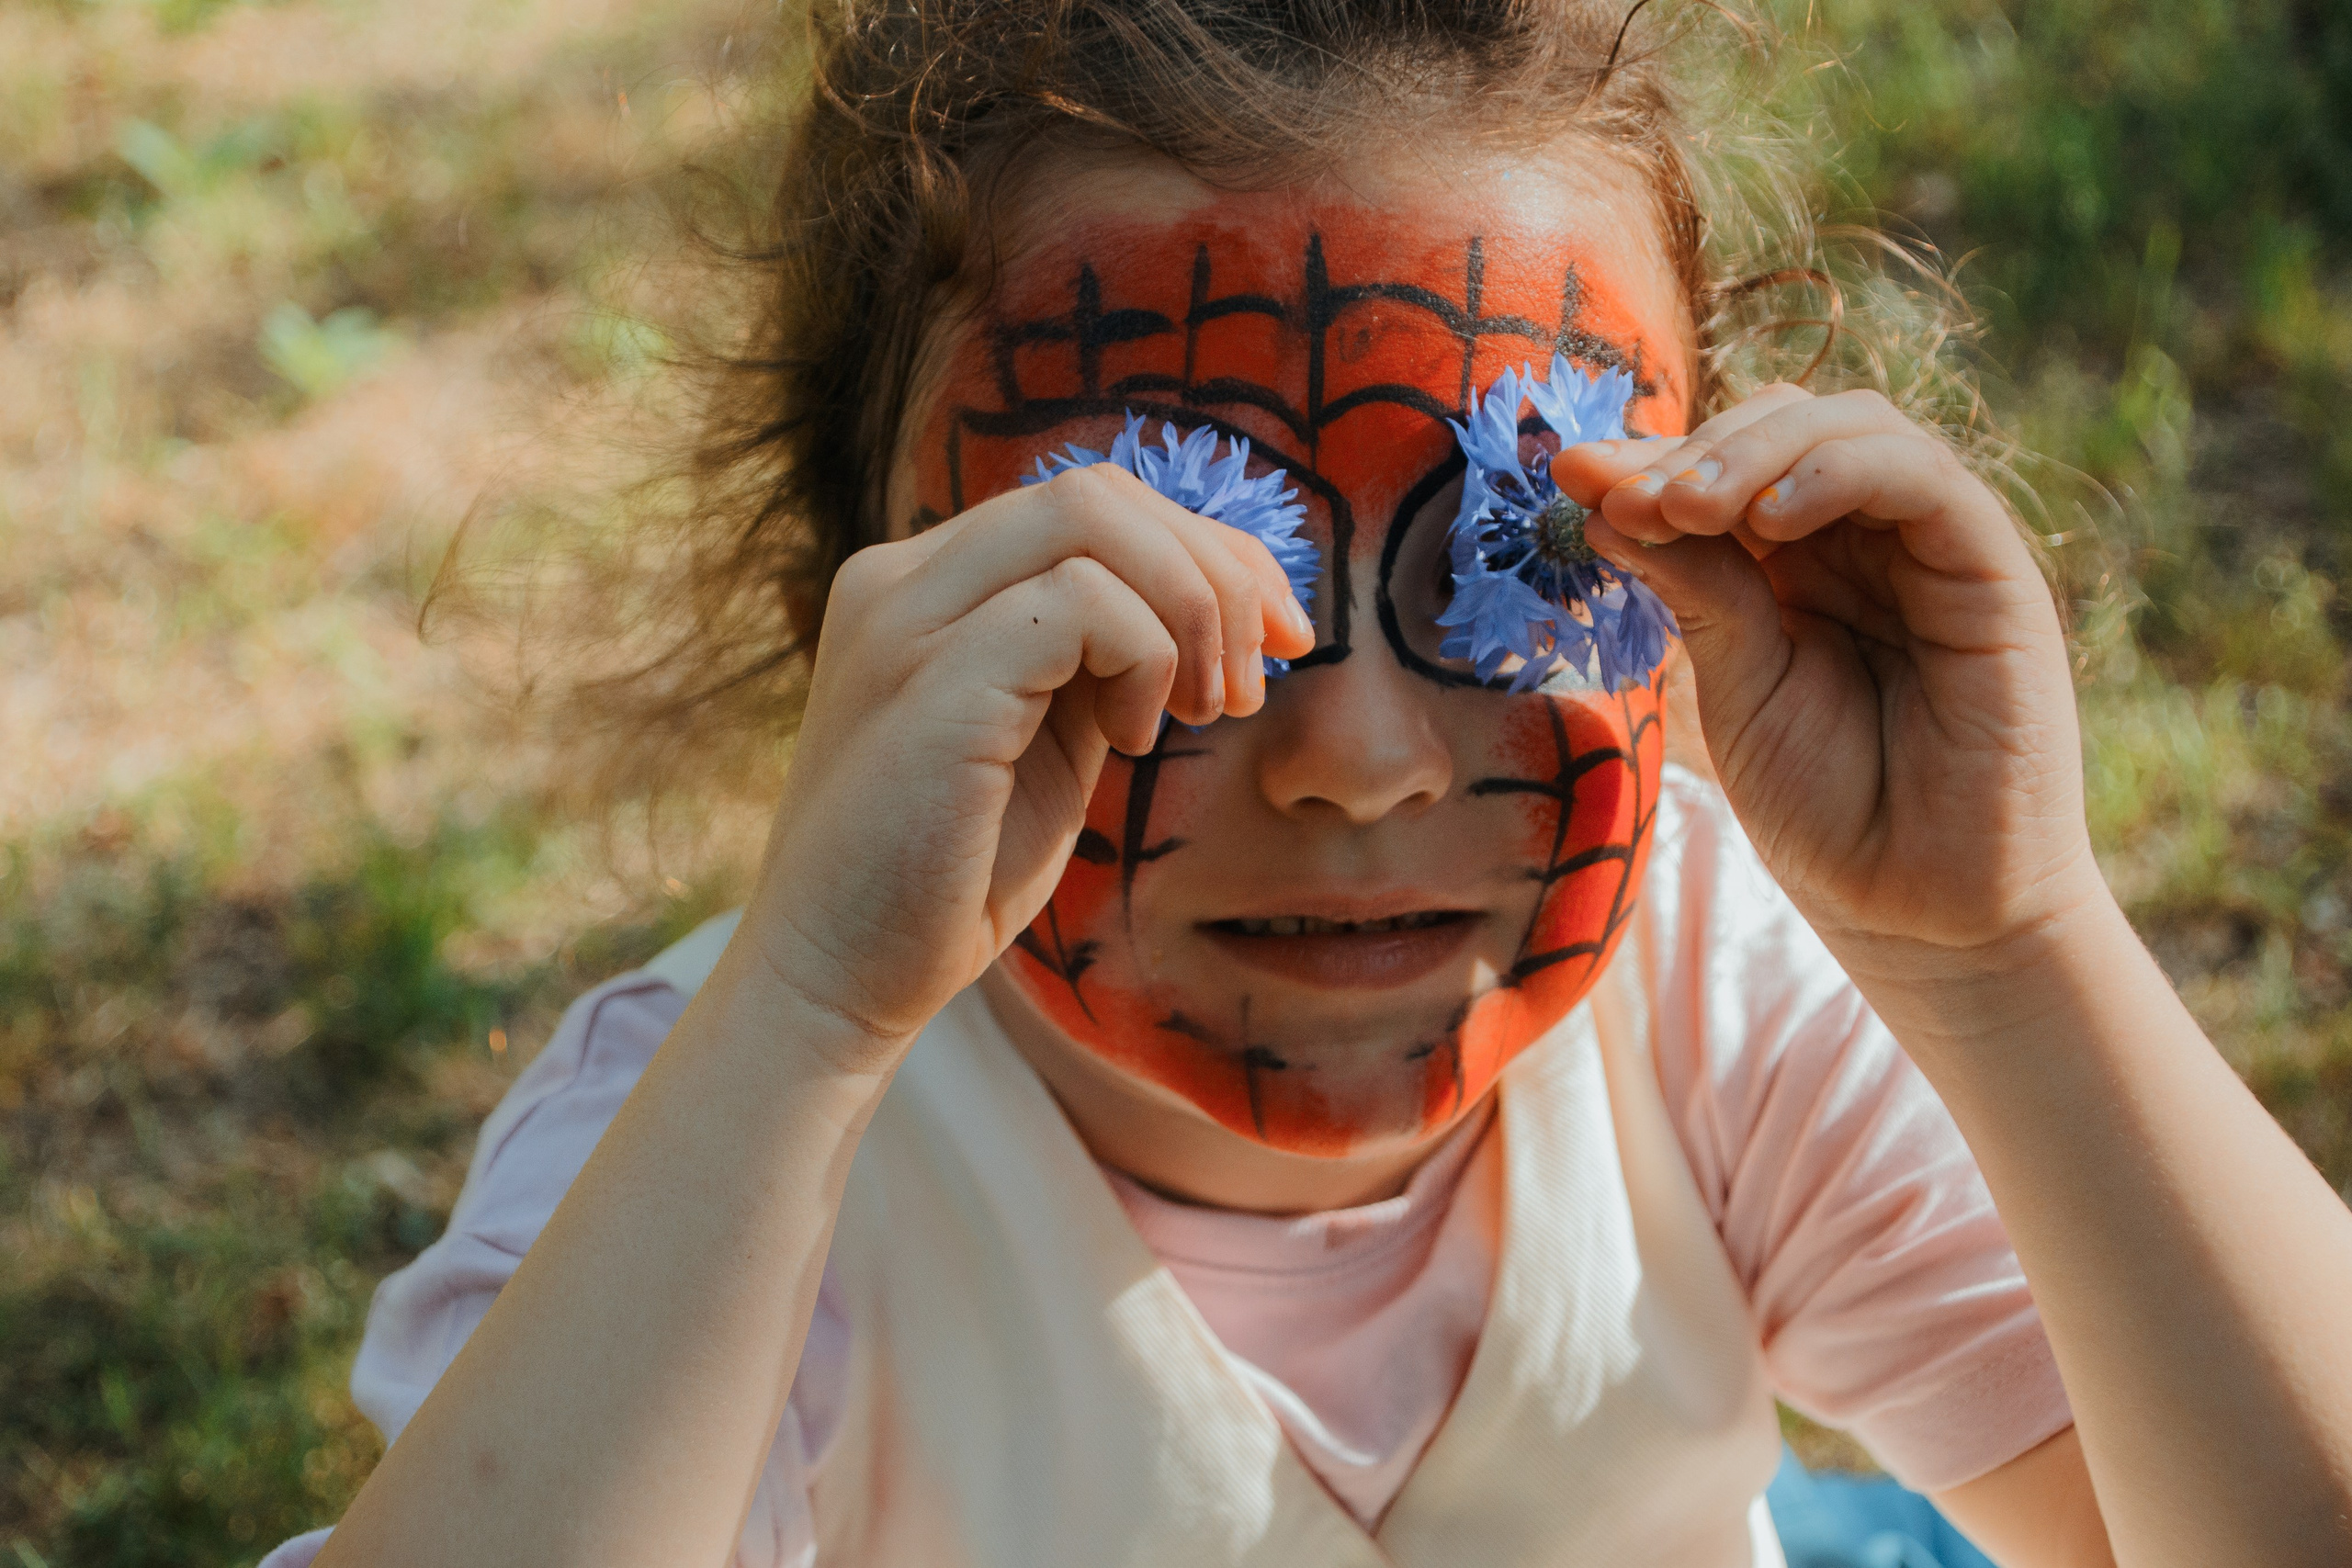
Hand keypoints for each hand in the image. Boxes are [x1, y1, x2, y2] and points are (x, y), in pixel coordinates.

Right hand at [738, 464, 1315, 1058]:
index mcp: (927, 585)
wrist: (838, 981)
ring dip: (1190, 608)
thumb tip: (1224, 602)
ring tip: (1204, 711)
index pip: (1089, 503)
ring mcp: (906, 619)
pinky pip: (1080, 601)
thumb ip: (1101, 658)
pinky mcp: (931, 679)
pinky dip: (1144, 658)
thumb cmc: (948, 878)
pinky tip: (1130, 743)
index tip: (1275, 637)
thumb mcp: (1047, 738)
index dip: (1204, 549)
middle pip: (1098, 491)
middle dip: (1216, 569)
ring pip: (1091, 517)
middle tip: (1255, 679)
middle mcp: (903, 579)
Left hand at [1555, 384, 2102, 967]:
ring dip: (1754, 449)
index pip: (1726, 466)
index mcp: (1799, 563)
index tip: (1567, 477)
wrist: (1925, 913)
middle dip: (1694, 448)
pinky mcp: (1993, 570)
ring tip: (1684, 507)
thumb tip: (1599, 498)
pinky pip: (1923, 479)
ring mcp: (1932, 547)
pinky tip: (1766, 520)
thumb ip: (1695, 590)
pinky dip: (1837, 472)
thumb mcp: (1737, 685)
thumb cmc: (1830, 809)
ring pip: (1853, 427)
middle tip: (1624, 496)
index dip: (1649, 459)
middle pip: (1785, 425)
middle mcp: (1867, 539)